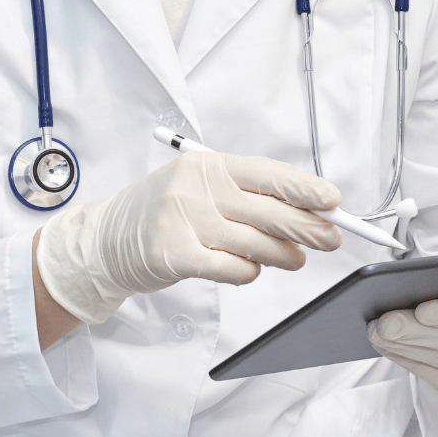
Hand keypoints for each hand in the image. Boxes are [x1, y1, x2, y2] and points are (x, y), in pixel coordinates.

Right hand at [35, 150, 342, 323]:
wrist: (106, 240)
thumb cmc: (164, 212)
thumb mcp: (201, 187)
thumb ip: (246, 193)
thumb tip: (304, 206)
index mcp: (209, 164)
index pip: (268, 173)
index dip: (305, 188)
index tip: (332, 201)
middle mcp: (197, 188)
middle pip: (269, 210)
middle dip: (308, 227)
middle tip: (332, 238)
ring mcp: (184, 221)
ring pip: (256, 243)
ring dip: (284, 255)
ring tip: (296, 259)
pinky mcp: (174, 255)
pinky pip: (231, 268)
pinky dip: (248, 272)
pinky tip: (250, 269)